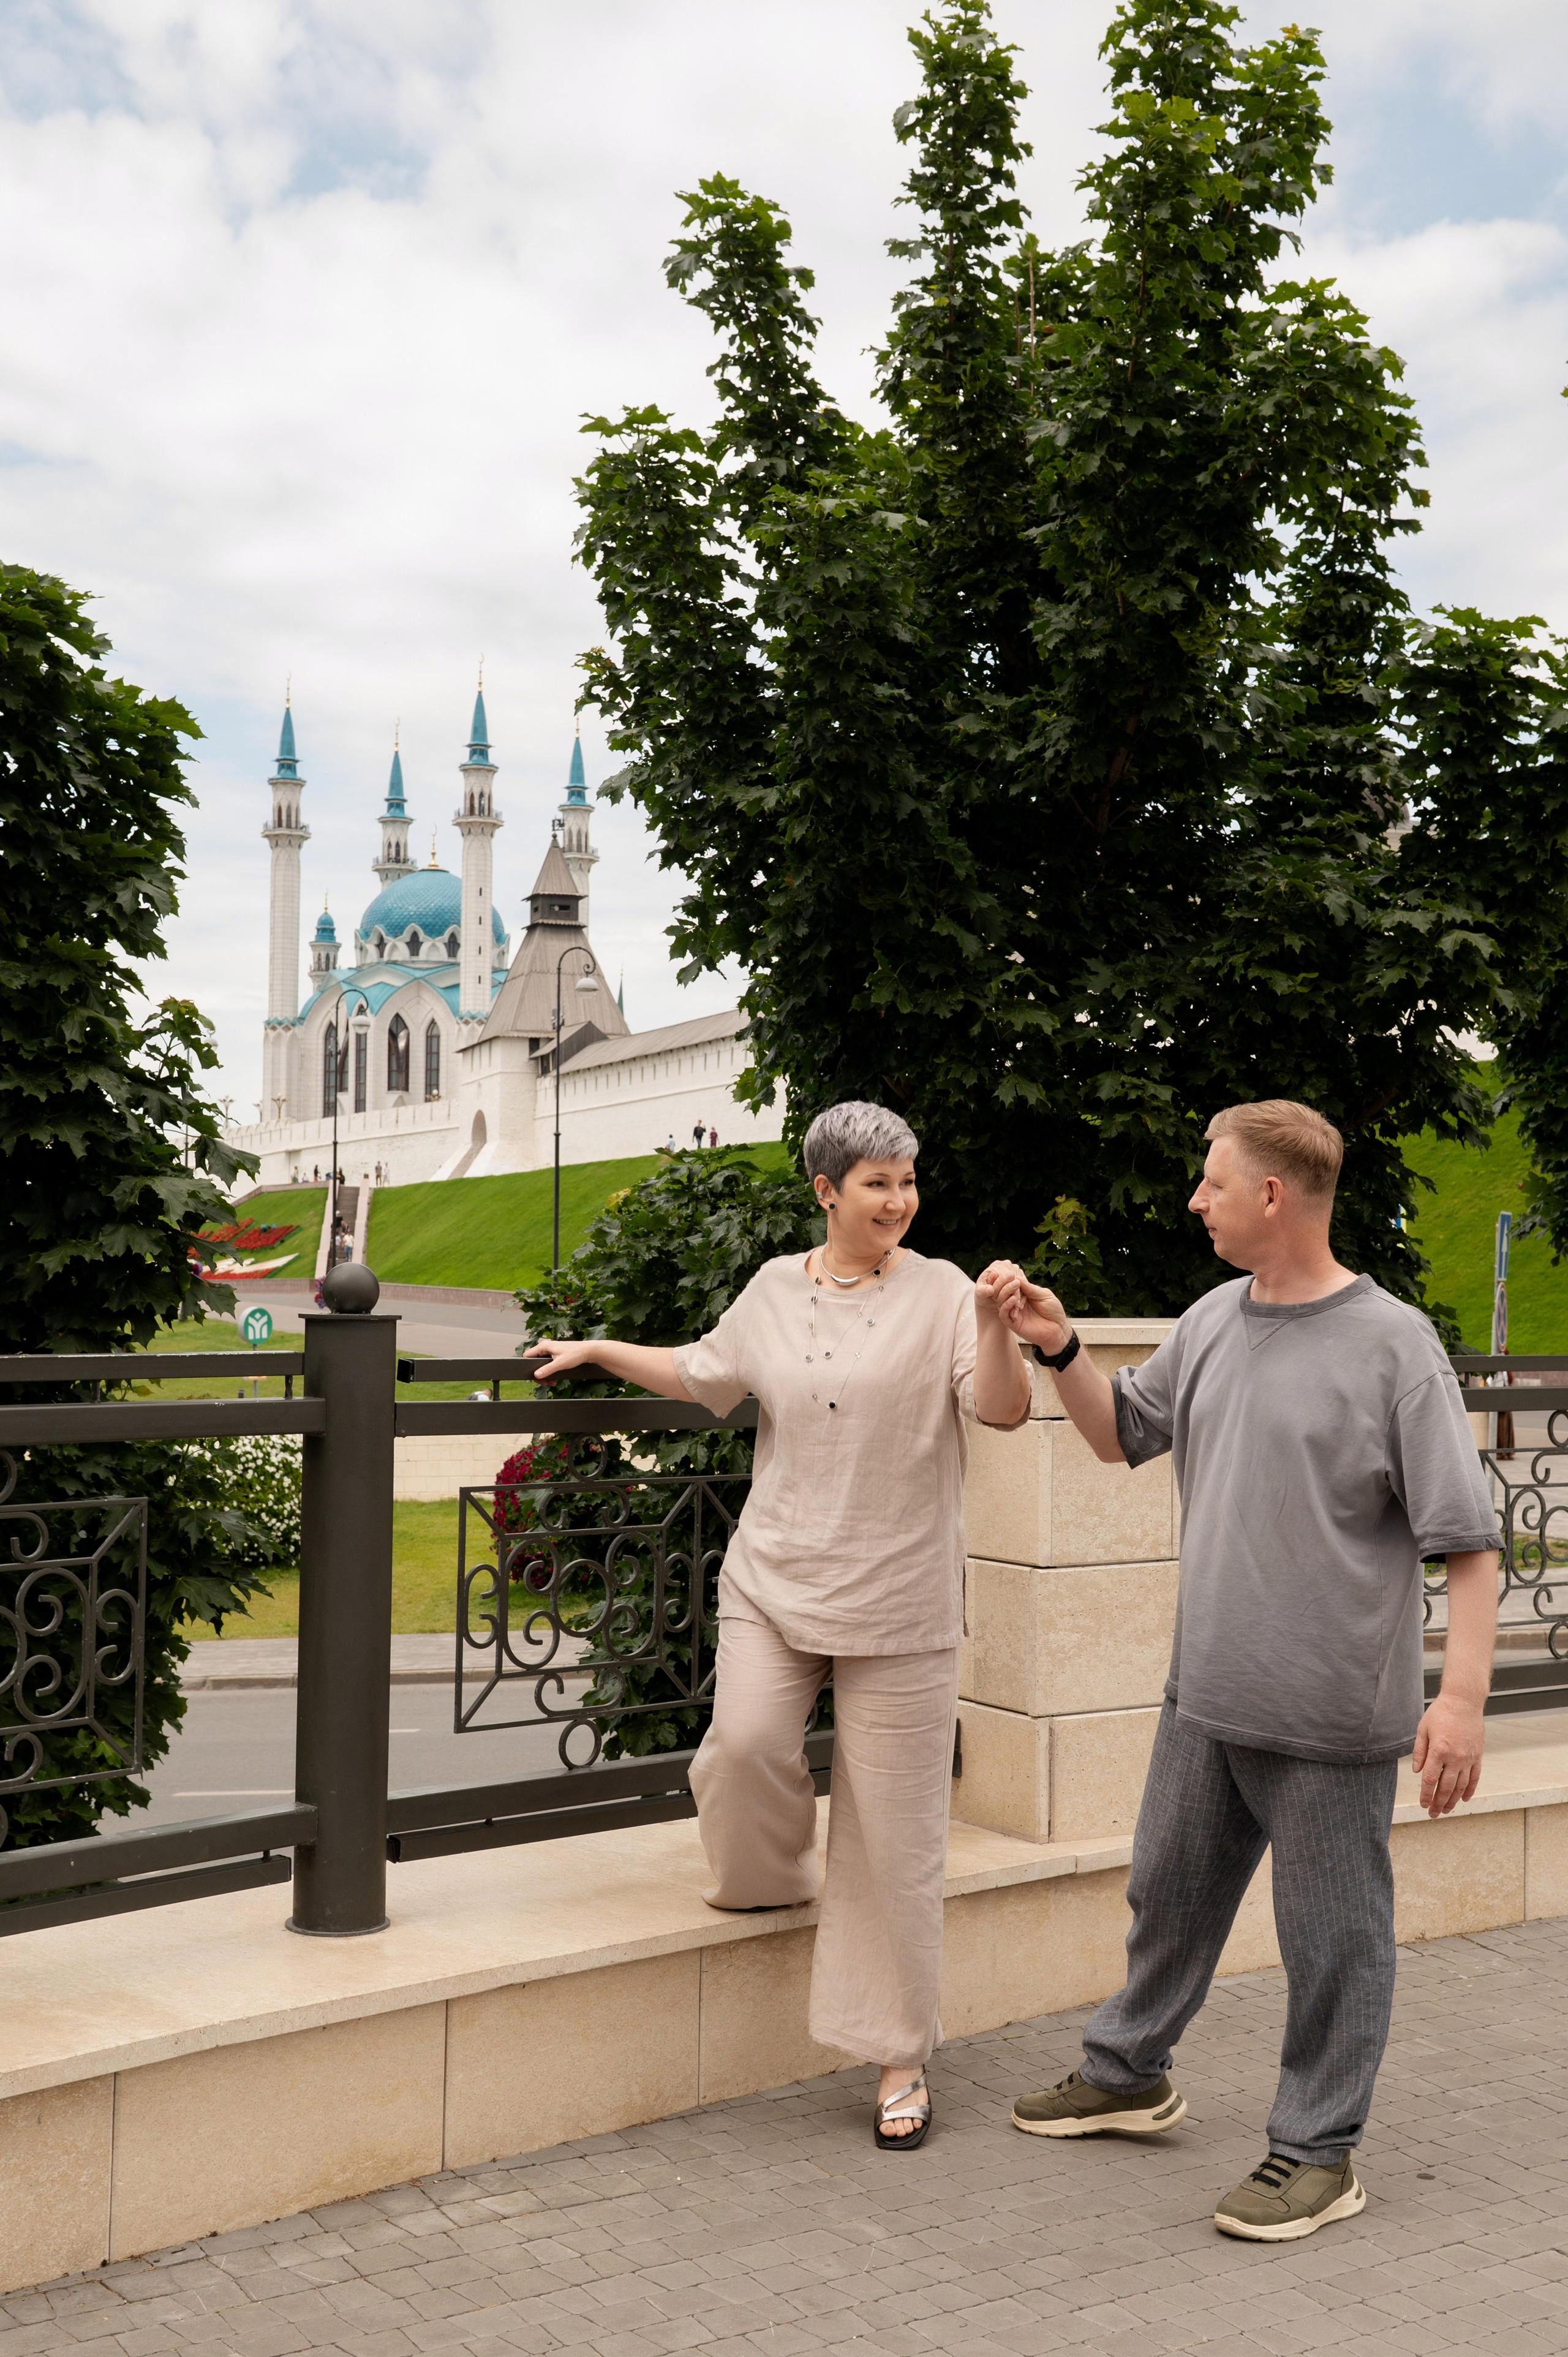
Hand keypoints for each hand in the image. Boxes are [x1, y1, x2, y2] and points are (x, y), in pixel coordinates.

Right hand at [526, 1336, 595, 1384]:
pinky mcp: (555, 1355)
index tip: (536, 1376)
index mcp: (544, 1346)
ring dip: (545, 1375)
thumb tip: (536, 1375)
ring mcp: (551, 1351)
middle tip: (545, 1382)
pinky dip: (550, 1372)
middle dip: (539, 1374)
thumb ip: (547, 1369)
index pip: (528, 1355)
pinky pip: (548, 1365)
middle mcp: (546, 1347)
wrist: (588, 1352)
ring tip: (551, 1382)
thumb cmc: (576, 1354)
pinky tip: (554, 1378)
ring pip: (541, 1365)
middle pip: (534, 1363)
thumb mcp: (560, 1363)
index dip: (529, 1367)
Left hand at [975, 1260, 1028, 1323]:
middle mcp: (1008, 1265)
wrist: (990, 1297)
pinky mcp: (1023, 1279)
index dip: (1006, 1289)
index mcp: (997, 1265)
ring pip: (1022, 1285)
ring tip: (1016, 1310)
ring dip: (1019, 1298)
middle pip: (1015, 1280)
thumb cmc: (983, 1293)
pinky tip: (1019, 1308)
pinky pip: (1026, 1289)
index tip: (1009, 1301)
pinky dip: (1023, 1299)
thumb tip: (990, 1289)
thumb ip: (983, 1291)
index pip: (1004, 1276)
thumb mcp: (980, 1293)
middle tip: (1014, 1307)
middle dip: (1014, 1295)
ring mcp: (1017, 1271)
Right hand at [996, 1273, 1072, 1356]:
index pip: (1010, 1285)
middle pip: (1002, 1292)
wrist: (1058, 1329)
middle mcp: (1016, 1303)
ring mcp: (1013, 1313)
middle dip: (1005, 1284)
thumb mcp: (1044, 1295)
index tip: (1009, 1272)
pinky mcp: (1013, 1324)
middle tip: (1010, 1277)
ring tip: (1014, 1286)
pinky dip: (1006, 1306)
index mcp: (1023, 1295)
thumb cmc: (1053, 1311)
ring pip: (1000, 1302)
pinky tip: (1013, 1300)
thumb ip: (1030, 1288)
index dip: (1008, 1278)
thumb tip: (1017, 1277)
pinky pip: (1003, 1314)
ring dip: (1005, 1293)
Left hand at [1410, 1692, 1484, 1816]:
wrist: (1464, 1701)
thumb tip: (1417, 1772)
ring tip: (1446, 1810)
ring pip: (1461, 1786)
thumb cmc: (1440, 1713)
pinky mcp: (1478, 1756)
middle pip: (1446, 1787)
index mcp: (1438, 1750)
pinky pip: (1475, 1778)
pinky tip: (1463, 1799)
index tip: (1423, 1804)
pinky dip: (1469, 1790)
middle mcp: (1455, 1757)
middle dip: (1438, 1803)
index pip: (1430, 1780)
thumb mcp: (1423, 1729)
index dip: (1426, 1795)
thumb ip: (1419, 1752)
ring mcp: (1468, 1758)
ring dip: (1453, 1801)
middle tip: (1433, 1814)